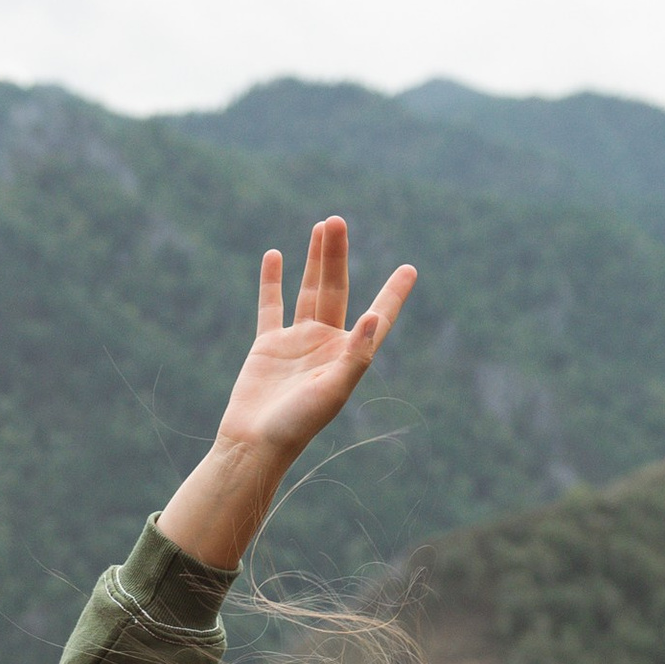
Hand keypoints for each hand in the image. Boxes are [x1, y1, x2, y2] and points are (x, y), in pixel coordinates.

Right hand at [158, 217, 417, 571]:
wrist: (254, 443)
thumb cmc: (298, 424)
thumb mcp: (333, 390)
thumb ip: (355, 355)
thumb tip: (371, 317)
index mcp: (348, 355)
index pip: (376, 316)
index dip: (393, 294)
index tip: (409, 269)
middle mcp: (325, 344)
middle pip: (336, 289)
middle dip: (337, 255)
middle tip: (337, 220)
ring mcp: (296, 342)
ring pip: (308, 290)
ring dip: (315, 259)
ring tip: (322, 226)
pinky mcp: (268, 345)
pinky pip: (272, 306)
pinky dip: (273, 281)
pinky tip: (276, 255)